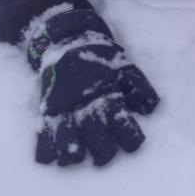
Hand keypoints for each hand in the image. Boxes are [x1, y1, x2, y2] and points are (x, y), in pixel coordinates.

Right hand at [26, 7, 159, 166]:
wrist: (69, 38)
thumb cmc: (100, 57)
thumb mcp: (125, 68)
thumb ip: (140, 88)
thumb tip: (152, 107)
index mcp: (110, 97)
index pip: (125, 127)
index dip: (132, 139)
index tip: (134, 142)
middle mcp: (87, 107)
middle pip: (99, 143)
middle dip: (105, 154)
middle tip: (105, 153)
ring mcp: (65, 110)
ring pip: (69, 145)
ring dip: (74, 155)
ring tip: (77, 155)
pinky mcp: (48, 110)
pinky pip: (43, 137)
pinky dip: (46, 151)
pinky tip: (51, 157)